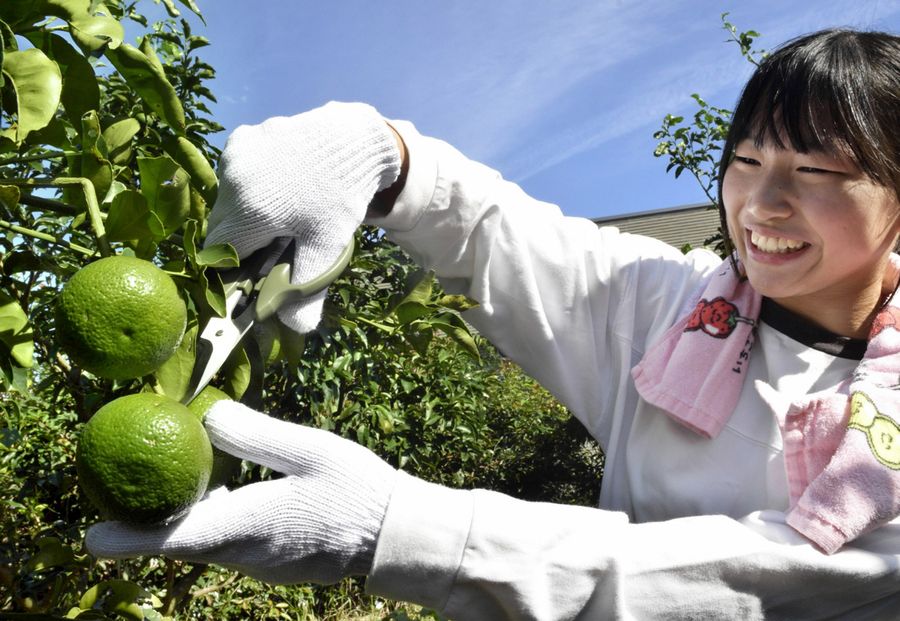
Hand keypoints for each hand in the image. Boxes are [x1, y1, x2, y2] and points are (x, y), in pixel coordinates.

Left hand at [85, 403, 398, 584]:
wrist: (394, 536)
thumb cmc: (356, 490)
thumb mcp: (309, 450)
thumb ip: (255, 435)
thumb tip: (205, 417)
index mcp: (250, 525)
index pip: (177, 538)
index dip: (129, 539)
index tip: (90, 537)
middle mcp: (245, 553)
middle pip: (182, 540)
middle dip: (151, 517)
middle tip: (127, 483)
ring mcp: (257, 564)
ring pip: (204, 541)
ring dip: (184, 515)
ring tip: (176, 476)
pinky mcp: (270, 564)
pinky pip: (227, 542)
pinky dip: (213, 518)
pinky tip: (226, 489)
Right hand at [204, 101, 401, 333]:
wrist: (354, 140)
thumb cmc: (340, 196)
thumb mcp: (325, 246)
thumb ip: (305, 289)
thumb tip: (297, 329)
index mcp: (249, 209)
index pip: (219, 253)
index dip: (236, 266)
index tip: (257, 267)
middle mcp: (234, 178)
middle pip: (222, 226)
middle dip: (244, 239)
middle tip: (280, 238)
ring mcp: (236, 153)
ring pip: (228, 199)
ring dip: (248, 211)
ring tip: (286, 209)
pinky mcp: (243, 137)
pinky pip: (236, 174)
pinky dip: (252, 184)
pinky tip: (283, 184)